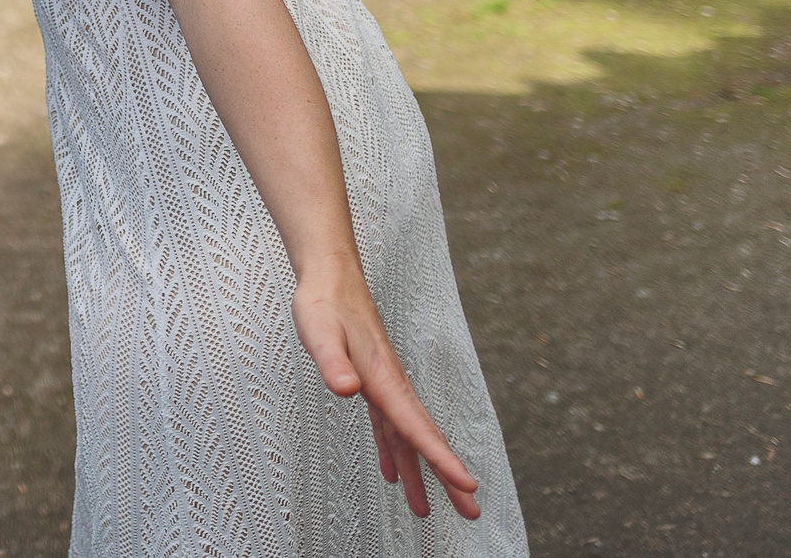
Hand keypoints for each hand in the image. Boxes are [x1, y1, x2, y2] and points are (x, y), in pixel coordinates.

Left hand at [291, 256, 481, 520]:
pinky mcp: (372, 383)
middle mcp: (391, 386)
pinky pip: (389, 426)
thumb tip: (348, 391)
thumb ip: (332, 363)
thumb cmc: (323, 304)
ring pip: (408, 437)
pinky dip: (394, 451)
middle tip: (471, 514)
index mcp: (384, 379)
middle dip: (447, 478)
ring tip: (428, 509)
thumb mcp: (319, 332)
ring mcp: (384, 386)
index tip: (466, 486)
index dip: (441, 458)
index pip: (416, 427)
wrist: (331, 276)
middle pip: (424, 439)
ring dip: (421, 473)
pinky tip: (392, 472)